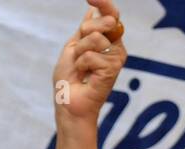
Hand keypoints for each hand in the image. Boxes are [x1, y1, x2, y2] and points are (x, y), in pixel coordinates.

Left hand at [54, 0, 125, 126]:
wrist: (68, 103)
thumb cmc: (69, 80)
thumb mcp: (72, 48)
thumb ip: (84, 30)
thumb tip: (91, 11)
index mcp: (106, 39)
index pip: (109, 14)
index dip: (103, 3)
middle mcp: (115, 45)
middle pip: (104, 21)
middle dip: (85, 34)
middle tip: (78, 53)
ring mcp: (116, 56)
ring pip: (96, 38)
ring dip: (80, 53)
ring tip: (81, 69)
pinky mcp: (114, 68)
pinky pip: (91, 55)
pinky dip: (81, 65)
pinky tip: (85, 77)